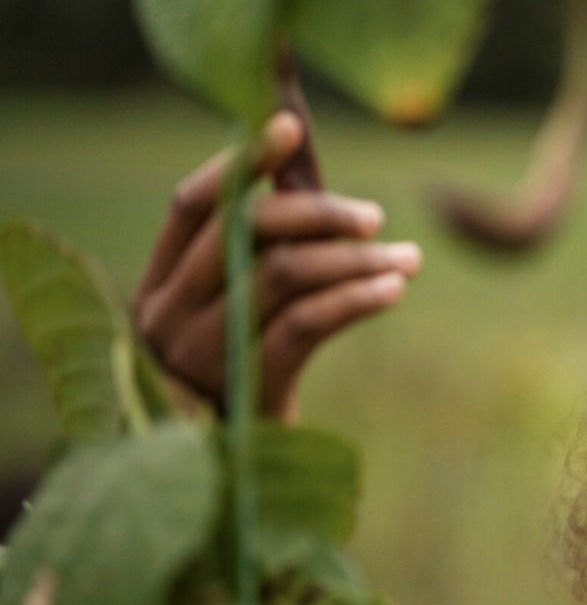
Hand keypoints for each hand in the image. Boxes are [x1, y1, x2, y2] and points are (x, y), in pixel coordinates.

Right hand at [133, 111, 421, 420]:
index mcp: (159, 283)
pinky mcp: (249, 385)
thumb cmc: (242, 379)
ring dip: (355, 258)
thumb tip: (307, 180)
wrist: (232, 476)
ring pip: (284, 275)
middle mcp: (169, 312)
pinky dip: (356, 298)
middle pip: (244, 232)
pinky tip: (393, 289)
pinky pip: (307, 324)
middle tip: (374, 215)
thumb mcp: (236, 315)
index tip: (291, 127)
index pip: (190, 205)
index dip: (241, 161)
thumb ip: (259, 257)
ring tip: (409, 258)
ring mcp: (204, 350)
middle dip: (317, 214)